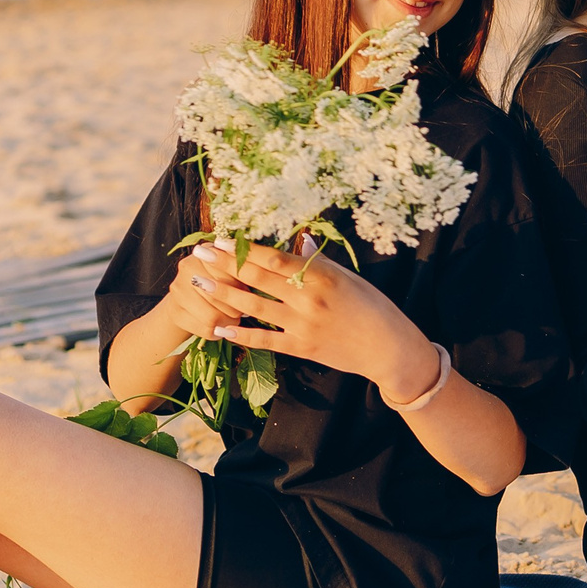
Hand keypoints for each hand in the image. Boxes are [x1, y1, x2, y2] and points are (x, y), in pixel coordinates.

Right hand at [156, 247, 240, 341]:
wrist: (186, 298)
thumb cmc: (218, 280)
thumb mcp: (229, 269)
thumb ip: (243, 267)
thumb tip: (269, 267)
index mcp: (203, 253)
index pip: (227, 272)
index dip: (241, 285)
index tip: (249, 292)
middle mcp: (186, 268)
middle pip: (220, 295)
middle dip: (237, 307)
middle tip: (245, 311)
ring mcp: (178, 292)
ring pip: (212, 316)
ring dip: (229, 322)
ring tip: (235, 319)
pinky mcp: (175, 314)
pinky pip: (204, 329)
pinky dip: (218, 333)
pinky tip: (223, 329)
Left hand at [191, 240, 440, 401]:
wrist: (388, 348)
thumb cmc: (372, 306)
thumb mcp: (347, 277)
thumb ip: (317, 262)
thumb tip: (298, 242)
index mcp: (321, 275)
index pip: (274, 258)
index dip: (245, 249)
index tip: (221, 239)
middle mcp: (308, 298)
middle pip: (257, 278)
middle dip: (224, 264)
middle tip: (198, 253)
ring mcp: (302, 324)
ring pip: (254, 306)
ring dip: (223, 294)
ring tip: (199, 282)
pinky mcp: (301, 348)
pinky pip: (264, 340)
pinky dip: (241, 334)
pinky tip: (220, 327)